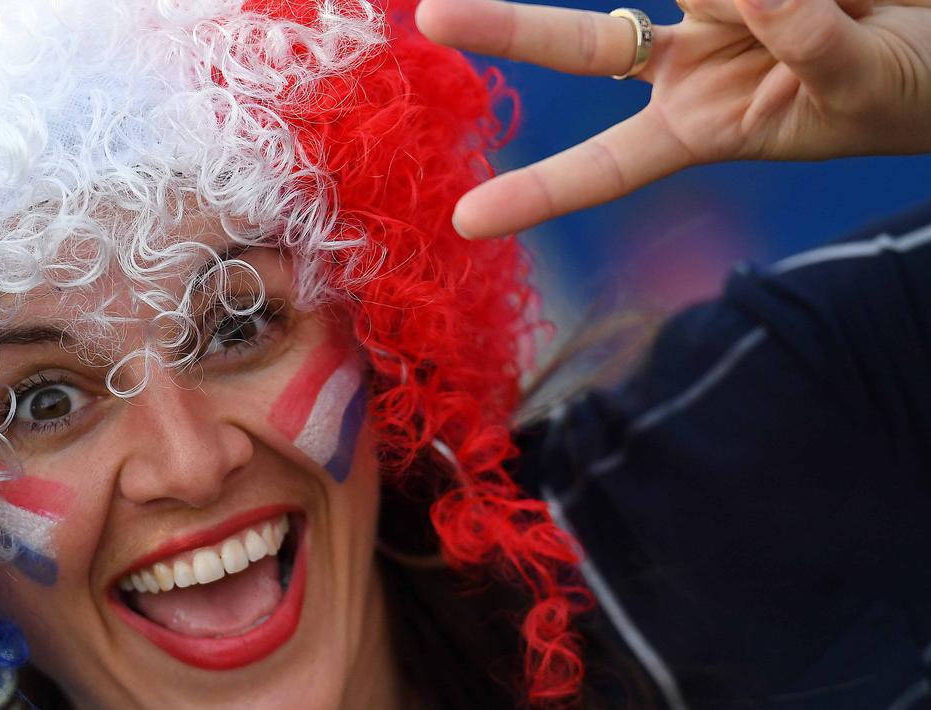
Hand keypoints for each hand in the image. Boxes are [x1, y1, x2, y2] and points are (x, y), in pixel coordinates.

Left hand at [416, 0, 930, 237]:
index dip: (542, 193)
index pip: (607, 166)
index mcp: (702, 126)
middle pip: (583, 45)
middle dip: (509, 28)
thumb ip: (810, 46)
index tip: (466, 221)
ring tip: (854, 7)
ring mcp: (708, 2)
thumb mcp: (862, 86)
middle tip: (433, 14)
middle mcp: (686, 62)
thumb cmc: (908, 87)